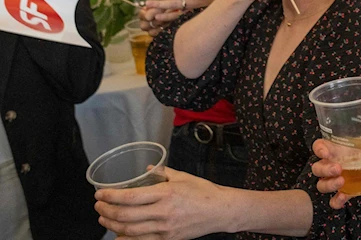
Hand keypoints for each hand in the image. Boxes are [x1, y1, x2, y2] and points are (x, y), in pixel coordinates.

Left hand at [94, 167, 228, 238]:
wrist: (220, 211)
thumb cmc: (203, 192)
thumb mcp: (183, 177)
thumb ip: (163, 172)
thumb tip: (147, 169)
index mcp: (166, 193)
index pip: (129, 197)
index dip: (110, 196)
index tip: (100, 194)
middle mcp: (163, 212)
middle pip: (124, 215)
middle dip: (105, 211)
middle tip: (98, 206)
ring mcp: (164, 228)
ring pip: (129, 231)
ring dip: (111, 225)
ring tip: (104, 219)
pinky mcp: (167, 239)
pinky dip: (126, 239)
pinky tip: (118, 234)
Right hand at [311, 138, 360, 209]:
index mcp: (335, 148)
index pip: (319, 146)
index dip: (319, 149)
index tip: (326, 153)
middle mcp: (331, 163)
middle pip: (317, 168)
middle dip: (325, 169)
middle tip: (338, 169)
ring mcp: (335, 179)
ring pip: (322, 184)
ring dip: (329, 184)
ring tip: (342, 182)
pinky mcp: (343, 191)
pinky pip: (334, 199)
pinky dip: (336, 200)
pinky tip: (344, 197)